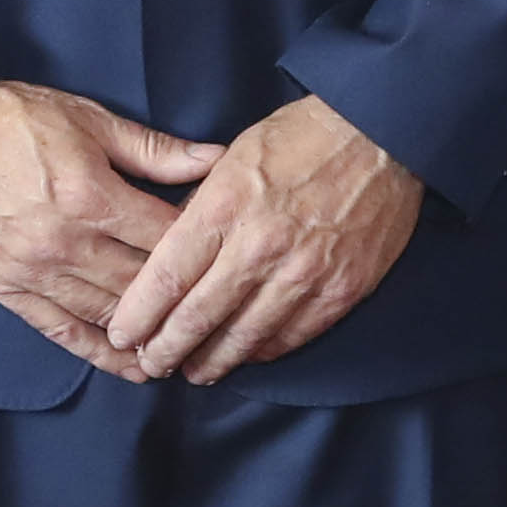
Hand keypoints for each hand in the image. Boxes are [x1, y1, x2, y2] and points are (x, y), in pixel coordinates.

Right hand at [0, 72, 210, 370]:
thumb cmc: (11, 117)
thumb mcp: (89, 119)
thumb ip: (154, 149)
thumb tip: (216, 159)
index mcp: (91, 196)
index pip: (166, 239)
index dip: (202, 250)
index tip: (226, 257)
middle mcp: (65, 242)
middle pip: (142, 284)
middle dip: (183, 300)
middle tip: (219, 312)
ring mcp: (33, 270)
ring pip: (108, 314)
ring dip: (149, 336)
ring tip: (189, 349)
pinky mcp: (6, 287)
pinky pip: (61, 330)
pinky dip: (99, 354)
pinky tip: (131, 367)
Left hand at [95, 94, 422, 385]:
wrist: (383, 134)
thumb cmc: (301, 137)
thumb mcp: (232, 156)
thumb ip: (199, 207)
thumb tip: (168, 251)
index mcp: (225, 207)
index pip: (166, 279)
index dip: (138, 316)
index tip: (123, 334)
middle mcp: (260, 247)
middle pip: (197, 318)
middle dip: (165, 350)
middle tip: (150, 364)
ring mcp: (304, 273)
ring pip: (243, 338)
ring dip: (212, 361)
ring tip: (193, 372)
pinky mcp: (341, 290)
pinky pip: (290, 336)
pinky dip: (261, 352)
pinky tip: (244, 356)